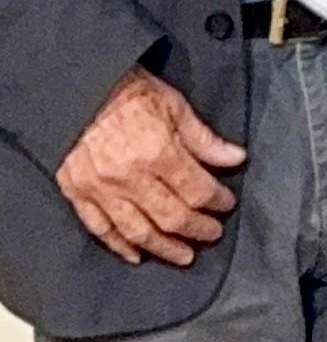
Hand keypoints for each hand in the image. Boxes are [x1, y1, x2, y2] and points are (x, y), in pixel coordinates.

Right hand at [57, 68, 245, 268]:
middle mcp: (130, 177)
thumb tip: (236, 159)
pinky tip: (136, 255)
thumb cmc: (127, 89)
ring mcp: (101, 189)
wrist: (76, 85)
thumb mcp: (173, 104)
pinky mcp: (78, 193)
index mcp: (158, 152)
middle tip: (212, 233)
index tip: (226, 204)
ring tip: (183, 255)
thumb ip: (204, 139)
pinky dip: (119, 246)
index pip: (197, 191)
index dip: (217, 201)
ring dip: (164, 248)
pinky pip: (100, 229)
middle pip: (172, 218)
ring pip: (138, 232)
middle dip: (198, 229)